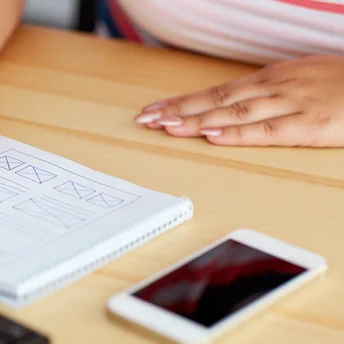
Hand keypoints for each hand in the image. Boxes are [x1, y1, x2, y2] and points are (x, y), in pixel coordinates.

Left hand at [135, 55, 343, 146]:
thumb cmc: (340, 84)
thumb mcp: (297, 80)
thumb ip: (265, 92)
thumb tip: (232, 104)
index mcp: (269, 78)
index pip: (215, 92)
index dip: (182, 102)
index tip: (154, 110)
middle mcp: (272, 88)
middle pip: (216, 100)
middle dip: (178, 110)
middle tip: (146, 119)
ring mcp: (290, 104)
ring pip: (234, 113)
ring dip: (198, 121)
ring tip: (167, 128)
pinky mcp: (309, 124)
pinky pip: (268, 130)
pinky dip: (238, 134)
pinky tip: (213, 137)